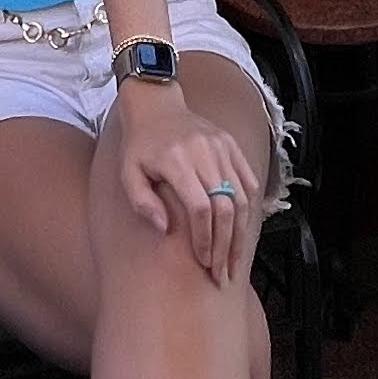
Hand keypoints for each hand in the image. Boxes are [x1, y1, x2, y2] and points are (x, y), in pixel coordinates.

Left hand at [112, 80, 261, 284]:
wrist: (156, 104)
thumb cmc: (139, 144)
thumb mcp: (128, 173)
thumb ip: (142, 202)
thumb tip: (165, 229)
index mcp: (177, 162)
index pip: (201, 208)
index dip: (205, 239)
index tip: (203, 262)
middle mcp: (204, 153)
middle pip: (226, 207)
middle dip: (226, 245)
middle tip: (222, 273)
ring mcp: (221, 147)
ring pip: (242, 197)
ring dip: (240, 233)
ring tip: (234, 260)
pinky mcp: (231, 144)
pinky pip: (248, 180)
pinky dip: (249, 207)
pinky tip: (243, 230)